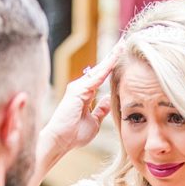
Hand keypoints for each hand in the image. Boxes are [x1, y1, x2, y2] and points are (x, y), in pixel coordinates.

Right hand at [37, 41, 121, 166]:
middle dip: (112, 57)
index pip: (100, 78)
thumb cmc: (73, 135)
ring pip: (99, 70)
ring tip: (122, 46)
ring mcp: (78, 87)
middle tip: (124, 44)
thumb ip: (101, 110)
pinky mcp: (77, 90)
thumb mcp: (94, 122)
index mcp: (84, 94)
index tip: (122, 57)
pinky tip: (116, 57)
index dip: (111, 67)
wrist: (60, 142)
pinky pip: (96, 76)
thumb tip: (108, 100)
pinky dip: (107, 66)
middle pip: (100, 70)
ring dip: (111, 57)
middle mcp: (80, 88)